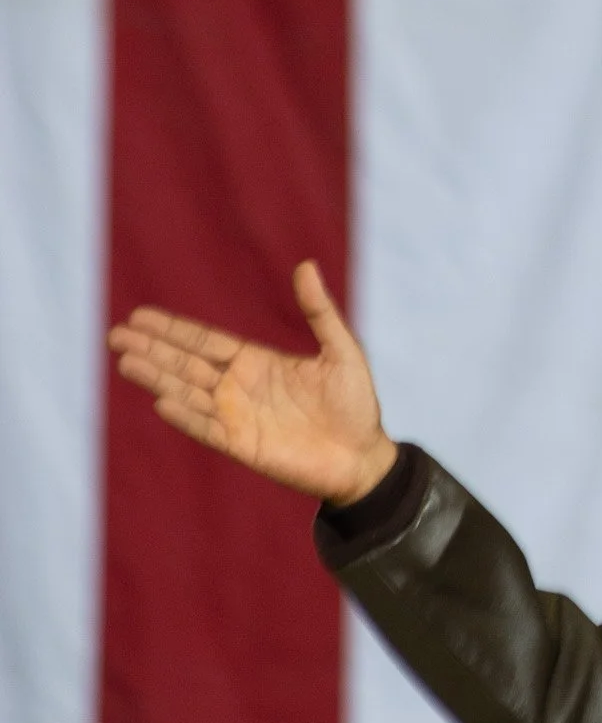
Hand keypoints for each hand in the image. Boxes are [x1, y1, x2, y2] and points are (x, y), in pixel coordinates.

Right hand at [109, 261, 398, 505]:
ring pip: (188, 392)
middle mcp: (239, 387)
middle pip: (186, 364)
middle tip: (115, 334)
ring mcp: (237, 417)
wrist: (364, 457)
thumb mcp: (340, 350)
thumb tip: (307, 265)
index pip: (205, 341)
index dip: (173, 330)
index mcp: (257, 362)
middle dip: (151, 349)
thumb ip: (319, 311)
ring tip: (125, 360)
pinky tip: (162, 401)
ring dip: (158, 377)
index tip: (140, 315)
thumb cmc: (355, 403)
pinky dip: (186, 415)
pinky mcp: (242, 445)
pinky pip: (207, 428)